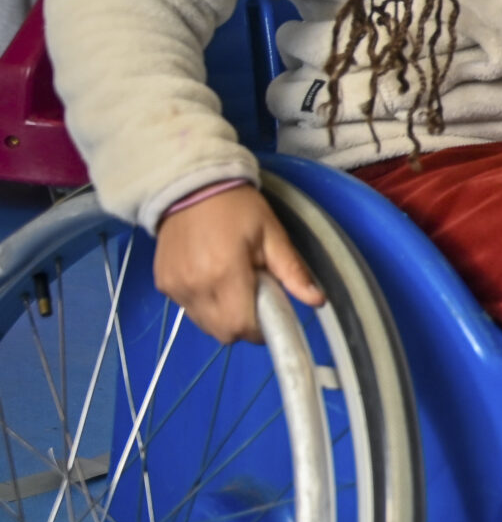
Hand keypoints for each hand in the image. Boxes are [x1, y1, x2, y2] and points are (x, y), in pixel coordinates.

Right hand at [154, 187, 325, 344]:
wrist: (190, 188)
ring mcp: (175, 287)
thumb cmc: (238, 209)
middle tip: (255, 299)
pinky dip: (205, 305)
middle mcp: (195, 287)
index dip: (261, 329)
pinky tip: (212, 280)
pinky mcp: (163, 284)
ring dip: (224, 317)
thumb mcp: (272, 234)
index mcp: (225, 275)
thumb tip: (317, 301)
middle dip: (244, 326)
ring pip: (205, 325)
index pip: (242, 328)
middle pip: (223, 333)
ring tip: (233, 286)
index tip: (272, 314)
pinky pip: (189, 309)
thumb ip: (292, 272)